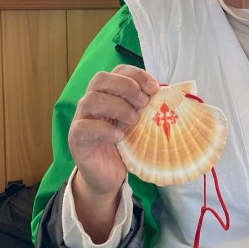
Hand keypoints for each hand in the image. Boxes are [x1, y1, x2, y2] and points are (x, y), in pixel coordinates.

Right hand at [68, 65, 158, 239]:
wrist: (108, 176)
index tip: (155, 87)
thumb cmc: (125, 146)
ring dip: (117, 106)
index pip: (118, 71)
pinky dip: (104, 129)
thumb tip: (171, 95)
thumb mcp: (140, 124)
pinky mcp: (76, 138)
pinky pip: (84, 127)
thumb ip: (149, 108)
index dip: (136, 75)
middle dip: (126, 87)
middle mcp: (91, 102)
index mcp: (108, 94)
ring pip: (91, 100)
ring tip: (134, 121)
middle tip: (144, 103)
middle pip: (100, 79)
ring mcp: (81, 119)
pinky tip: (119, 136)